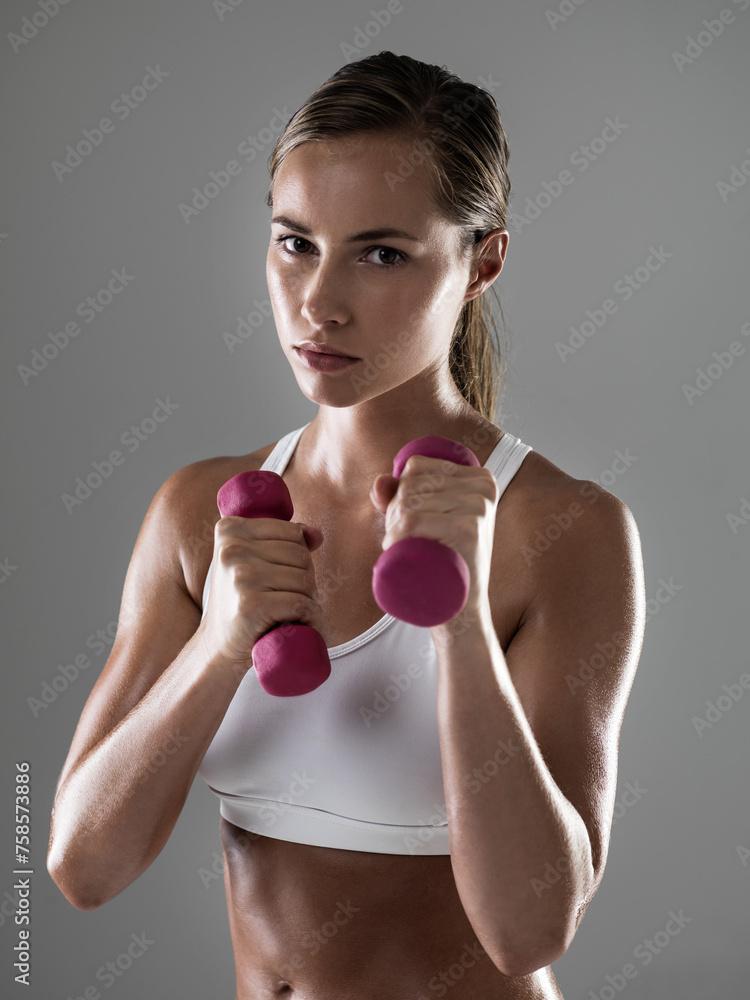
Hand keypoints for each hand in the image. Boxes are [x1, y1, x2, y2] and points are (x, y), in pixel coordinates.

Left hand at [369, 454, 498, 622]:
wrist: (462, 610)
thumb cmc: (443, 563)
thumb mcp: (427, 524)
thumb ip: (400, 498)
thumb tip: (380, 481)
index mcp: (480, 478)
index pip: (417, 467)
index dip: (398, 492)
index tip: (403, 521)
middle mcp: (483, 488)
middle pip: (411, 484)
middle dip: (392, 512)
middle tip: (398, 541)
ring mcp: (479, 508)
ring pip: (408, 503)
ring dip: (391, 527)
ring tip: (399, 549)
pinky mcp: (469, 530)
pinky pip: (413, 520)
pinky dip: (395, 535)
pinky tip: (394, 549)